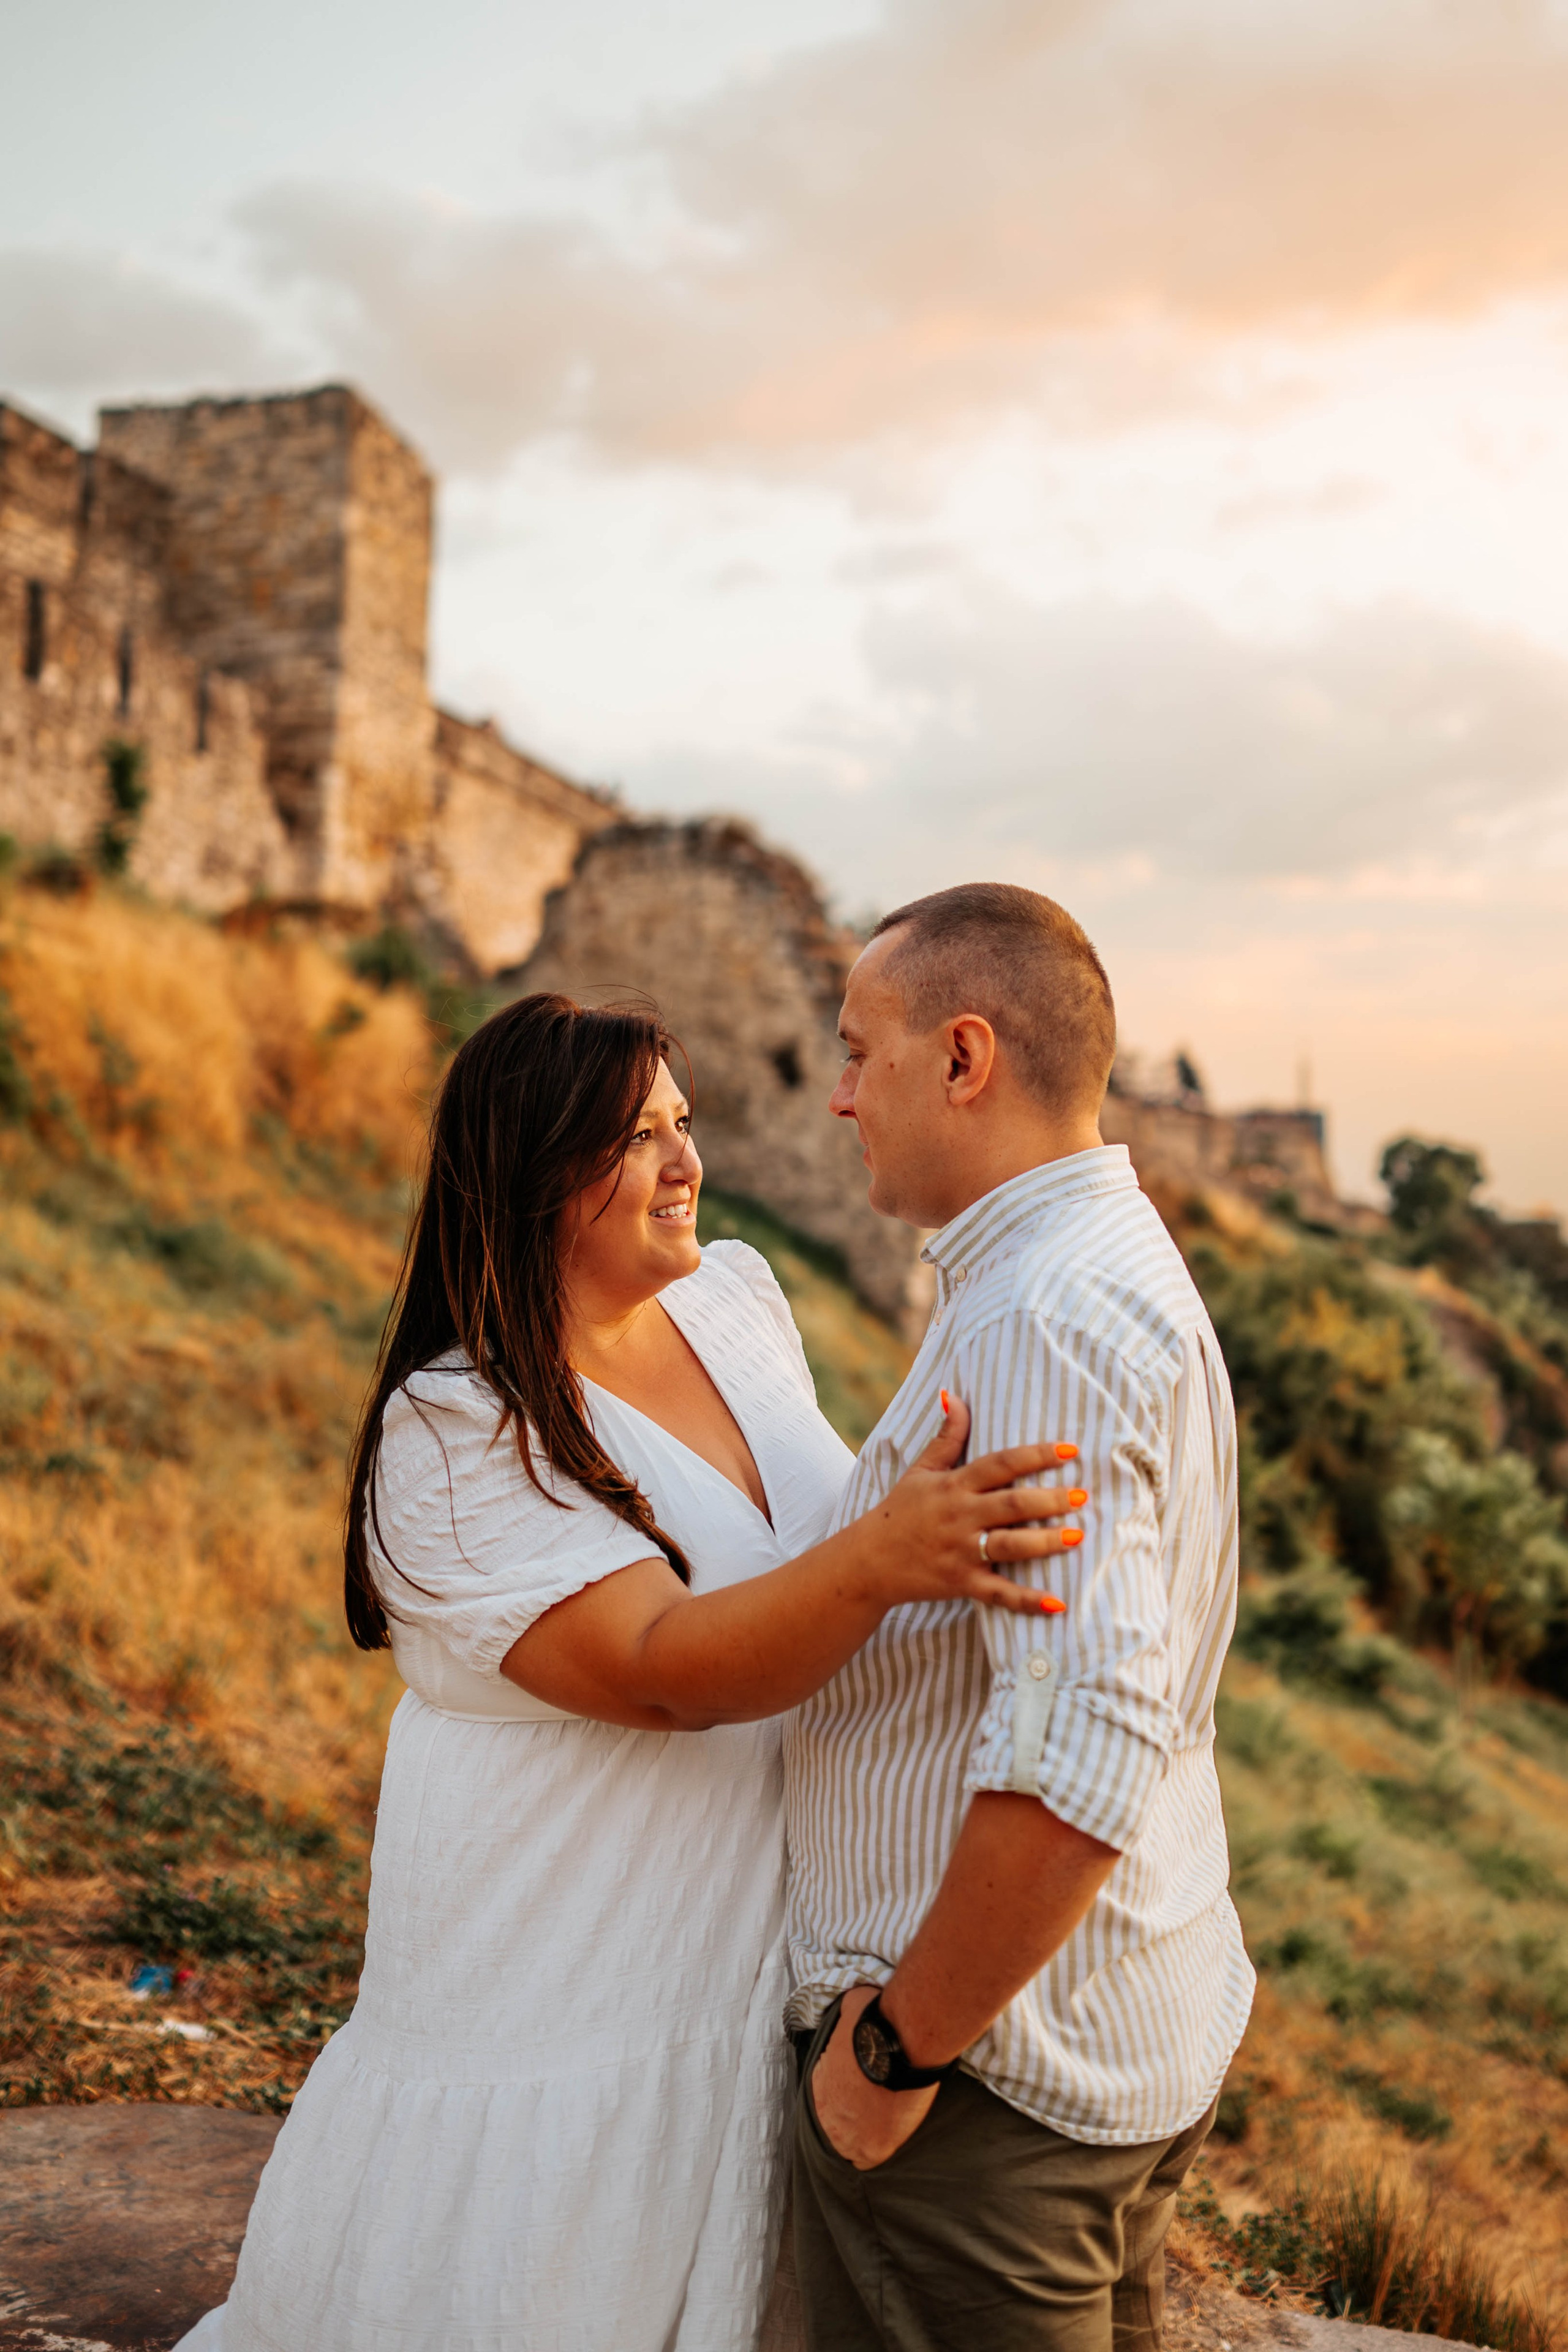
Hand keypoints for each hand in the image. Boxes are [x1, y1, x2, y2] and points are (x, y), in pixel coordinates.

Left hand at [808, 1987, 938, 2169]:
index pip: (825, 2091)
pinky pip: (865, 2161)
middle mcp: (826, 2112)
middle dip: (852, 2112)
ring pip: (848, 2142)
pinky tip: (884, 2142)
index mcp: (820, 2082)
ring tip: (881, 2123)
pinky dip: (872, 2153)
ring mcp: (846, 2135)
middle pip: (836, 2119)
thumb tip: (851, 2004)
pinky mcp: (872, 2149)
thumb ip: (847, 2011)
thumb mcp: (852, 2006)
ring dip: (861, 2134)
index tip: (861, 2083)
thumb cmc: (875, 2023)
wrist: (900, 2045)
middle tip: (874, 2103)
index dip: (844, 2087)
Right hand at [860, 1395, 1086, 1616]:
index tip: (1069, 1450)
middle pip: (1011, 1505)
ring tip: (1077, 1536)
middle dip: (1049, 1500)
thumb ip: (946, 1437)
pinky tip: (1057, 1604)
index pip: (1000, 1464)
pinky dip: (1027, 1601)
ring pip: (1009, 1546)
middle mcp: (959, 1516)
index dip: (1035, 1456)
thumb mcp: (921, 1470)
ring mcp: (961, 1552)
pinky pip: (999, 1594)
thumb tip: (954, 1395)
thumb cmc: (900, 1512)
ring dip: (1045, 1543)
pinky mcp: (961, 1583)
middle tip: (1082, 1495)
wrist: (868, 1562)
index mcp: (953, 1486)